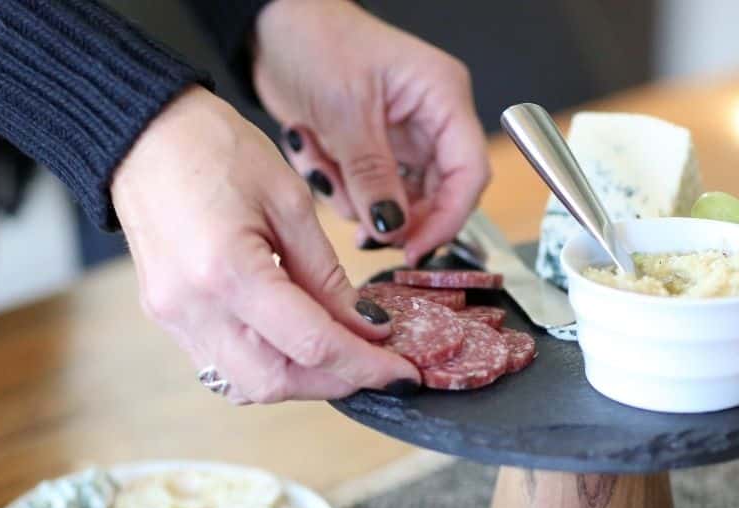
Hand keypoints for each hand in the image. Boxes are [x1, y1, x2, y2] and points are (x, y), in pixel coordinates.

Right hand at [111, 86, 419, 403]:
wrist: (144, 133)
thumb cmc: (215, 149)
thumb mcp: (290, 202)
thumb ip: (328, 275)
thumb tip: (367, 327)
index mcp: (229, 271)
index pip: (312, 346)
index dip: (366, 366)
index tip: (402, 372)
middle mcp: (194, 307)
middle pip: (277, 383)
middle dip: (334, 382)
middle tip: (375, 365)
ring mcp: (173, 317)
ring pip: (247, 385)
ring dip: (301, 380)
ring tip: (338, 354)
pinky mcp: (166, 316)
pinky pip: (222, 365)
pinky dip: (266, 365)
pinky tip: (294, 342)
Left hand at [253, 0, 490, 264]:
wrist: (270, 27)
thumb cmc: (314, 39)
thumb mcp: (345, 113)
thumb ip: (372, 176)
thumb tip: (392, 228)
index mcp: (443, 97)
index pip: (468, 172)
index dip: (447, 218)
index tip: (414, 249)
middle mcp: (431, 119)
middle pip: (437, 194)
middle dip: (395, 215)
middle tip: (362, 229)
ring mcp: (403, 137)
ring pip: (398, 200)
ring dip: (357, 200)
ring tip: (321, 165)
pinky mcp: (373, 150)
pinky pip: (367, 192)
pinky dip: (339, 188)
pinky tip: (314, 155)